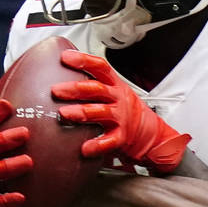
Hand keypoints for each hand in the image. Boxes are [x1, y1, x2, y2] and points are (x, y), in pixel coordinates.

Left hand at [52, 49, 190, 172]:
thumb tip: (61, 79)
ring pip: (101, 111)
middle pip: (97, 88)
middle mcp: (118, 99)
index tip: (65, 58)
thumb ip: (92, 86)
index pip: (100, 67)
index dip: (84, 61)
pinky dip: (97, 145)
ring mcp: (121, 117)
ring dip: (82, 112)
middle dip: (75, 88)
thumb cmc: (125, 112)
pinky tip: (85, 148)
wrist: (151, 134)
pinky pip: (110, 141)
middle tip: (56, 90)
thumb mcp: (114, 93)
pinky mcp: (122, 137)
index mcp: (114, 85)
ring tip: (64, 114)